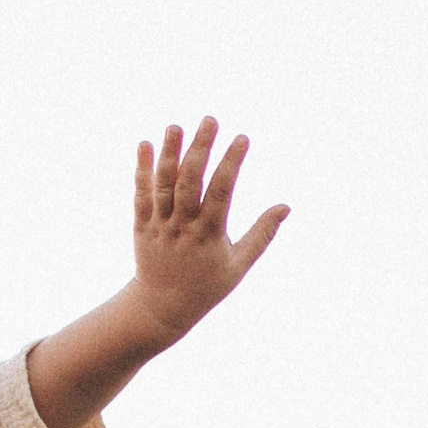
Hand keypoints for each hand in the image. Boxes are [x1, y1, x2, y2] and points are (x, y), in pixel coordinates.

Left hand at [129, 118, 288, 346]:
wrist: (162, 308)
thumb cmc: (207, 285)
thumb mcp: (239, 264)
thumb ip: (262, 234)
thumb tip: (285, 206)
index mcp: (209, 236)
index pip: (222, 192)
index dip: (231, 163)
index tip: (242, 137)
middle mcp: (182, 227)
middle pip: (190, 181)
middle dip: (200, 148)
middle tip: (210, 119)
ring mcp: (159, 225)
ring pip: (163, 184)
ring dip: (169, 153)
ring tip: (177, 126)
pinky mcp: (142, 225)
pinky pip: (141, 194)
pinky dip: (142, 169)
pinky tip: (146, 143)